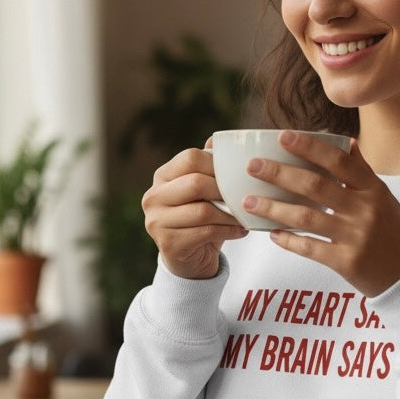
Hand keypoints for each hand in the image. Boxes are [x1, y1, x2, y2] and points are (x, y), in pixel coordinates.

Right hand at [141, 144, 247, 279]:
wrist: (189, 259)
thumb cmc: (201, 218)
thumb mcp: (203, 191)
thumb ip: (208, 167)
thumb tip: (218, 139)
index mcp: (162, 176)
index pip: (190, 158)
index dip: (217, 164)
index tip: (238, 174)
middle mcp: (153, 197)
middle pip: (195, 183)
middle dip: (225, 190)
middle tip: (246, 196)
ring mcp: (156, 221)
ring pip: (202, 211)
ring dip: (230, 214)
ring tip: (246, 215)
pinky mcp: (168, 244)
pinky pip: (206, 232)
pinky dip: (229, 231)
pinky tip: (242, 230)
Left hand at [242, 130, 399, 296]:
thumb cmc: (394, 233)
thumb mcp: (384, 198)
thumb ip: (362, 173)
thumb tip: (346, 142)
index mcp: (373, 189)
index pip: (339, 161)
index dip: (310, 147)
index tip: (283, 136)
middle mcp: (365, 210)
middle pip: (315, 186)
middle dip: (280, 174)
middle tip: (253, 166)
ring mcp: (355, 237)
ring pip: (306, 217)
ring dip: (273, 208)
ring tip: (247, 202)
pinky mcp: (346, 262)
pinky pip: (310, 248)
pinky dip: (288, 240)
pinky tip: (270, 233)